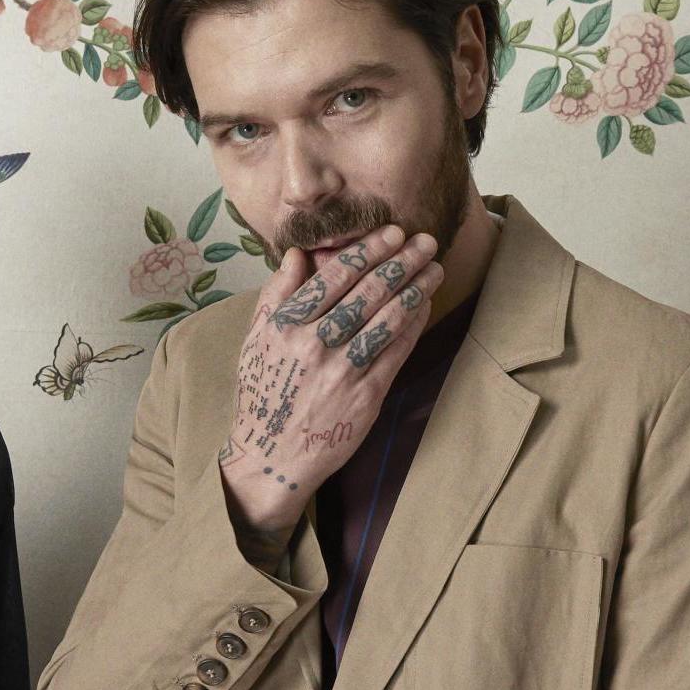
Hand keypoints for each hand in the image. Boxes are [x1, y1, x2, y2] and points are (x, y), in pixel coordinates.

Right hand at [217, 224, 445, 544]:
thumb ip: (275, 294)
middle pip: (367, 292)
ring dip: (415, 288)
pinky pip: (396, 352)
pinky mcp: (366, 396)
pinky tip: (425, 305)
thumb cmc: (264, 393)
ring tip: (433, 267)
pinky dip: (413, 325)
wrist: (273, 455)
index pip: (334, 277)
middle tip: (423, 240)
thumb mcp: (255, 339)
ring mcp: (343, 371)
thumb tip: (298, 254)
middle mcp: (315, 344)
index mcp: (287, 325)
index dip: (367, 251)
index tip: (391, 233)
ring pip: (386, 318)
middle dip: (400, 261)